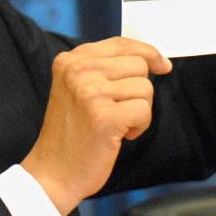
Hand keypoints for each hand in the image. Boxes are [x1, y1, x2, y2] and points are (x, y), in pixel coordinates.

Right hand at [20, 37, 171, 215]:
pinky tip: (119, 135)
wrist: (53, 171)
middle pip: (138, 64)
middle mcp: (77, 71)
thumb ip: (103, 68)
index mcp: (70, 61)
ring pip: (145, 88)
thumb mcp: (77, 89)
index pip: (121, 44)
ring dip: (139, 110)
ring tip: (115, 125)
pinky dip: (139, 126)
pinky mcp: (104, 116)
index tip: (161, 64)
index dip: (147, 52)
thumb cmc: (71, 133)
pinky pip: (144, 110)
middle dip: (139, 90)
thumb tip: (152, 59)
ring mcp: (89, 92)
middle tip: (118, 110)